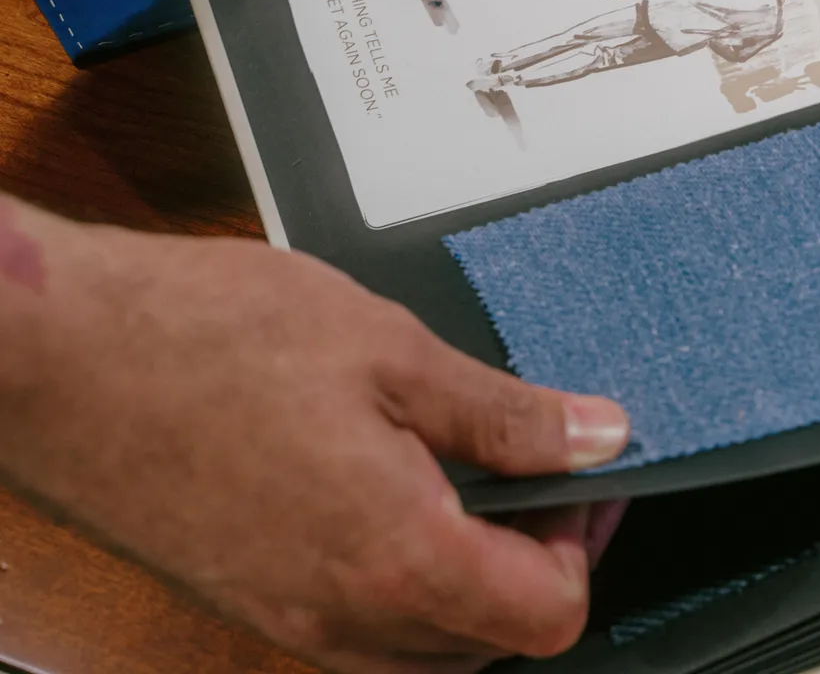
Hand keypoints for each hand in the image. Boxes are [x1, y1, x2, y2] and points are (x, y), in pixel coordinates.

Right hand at [0, 198, 631, 671]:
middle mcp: (341, 618)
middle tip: (539, 468)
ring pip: (423, 648)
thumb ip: (507, 414)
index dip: (587, 544)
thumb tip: (601, 438)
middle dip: (537, 563)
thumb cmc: (203, 340)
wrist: (53, 358)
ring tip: (469, 477)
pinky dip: (401, 582)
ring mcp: (285, 622)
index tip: (583, 475)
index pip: (546, 615)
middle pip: (491, 644)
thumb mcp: (389, 350)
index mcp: (395, 559)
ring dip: (470, 581)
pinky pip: (355, 631)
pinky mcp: (246, 602)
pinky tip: (393, 493)